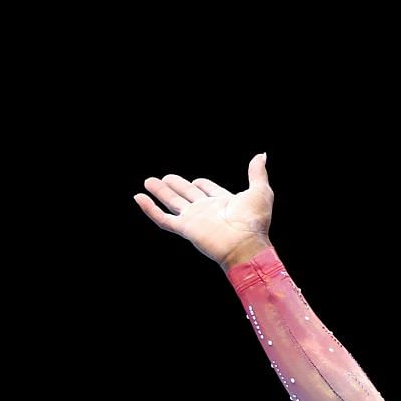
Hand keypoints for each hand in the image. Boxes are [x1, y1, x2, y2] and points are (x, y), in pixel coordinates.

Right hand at [134, 153, 274, 267]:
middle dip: (176, 185)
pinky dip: (149, 209)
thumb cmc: (255, 222)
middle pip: (187, 194)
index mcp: (223, 202)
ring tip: (148, 181)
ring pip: (172, 203)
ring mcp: (194, 219)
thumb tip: (261, 155)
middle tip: (165, 178)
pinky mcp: (185, 228)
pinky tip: (138, 197)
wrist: (246, 245)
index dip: (202, 184)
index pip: (208, 190)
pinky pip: (162, 218)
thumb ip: (257, 173)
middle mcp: (207, 210)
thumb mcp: (260, 192)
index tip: (197, 181)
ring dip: (160, 192)